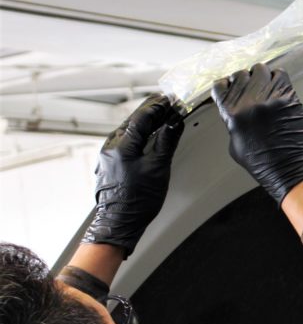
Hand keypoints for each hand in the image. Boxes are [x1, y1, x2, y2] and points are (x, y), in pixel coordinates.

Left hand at [83, 95, 183, 256]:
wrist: (120, 222)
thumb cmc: (138, 200)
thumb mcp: (159, 168)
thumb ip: (166, 141)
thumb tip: (174, 122)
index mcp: (122, 146)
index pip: (142, 117)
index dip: (158, 107)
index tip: (171, 101)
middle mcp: (110, 147)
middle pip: (133, 121)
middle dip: (151, 111)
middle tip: (167, 103)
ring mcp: (107, 155)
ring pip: (128, 130)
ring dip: (145, 122)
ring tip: (161, 117)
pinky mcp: (109, 163)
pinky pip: (124, 141)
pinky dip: (138, 134)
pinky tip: (148, 136)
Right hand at [212, 63, 302, 204]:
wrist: (288, 167)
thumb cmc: (262, 161)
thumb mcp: (235, 143)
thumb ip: (232, 121)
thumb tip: (235, 108)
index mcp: (231, 113)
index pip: (220, 86)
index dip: (226, 85)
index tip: (231, 86)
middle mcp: (248, 102)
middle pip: (240, 74)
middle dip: (245, 79)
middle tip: (251, 86)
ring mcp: (268, 97)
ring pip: (260, 69)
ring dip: (261, 75)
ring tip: (265, 84)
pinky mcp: (287, 97)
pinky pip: (280, 74)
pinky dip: (278, 76)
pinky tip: (278, 85)